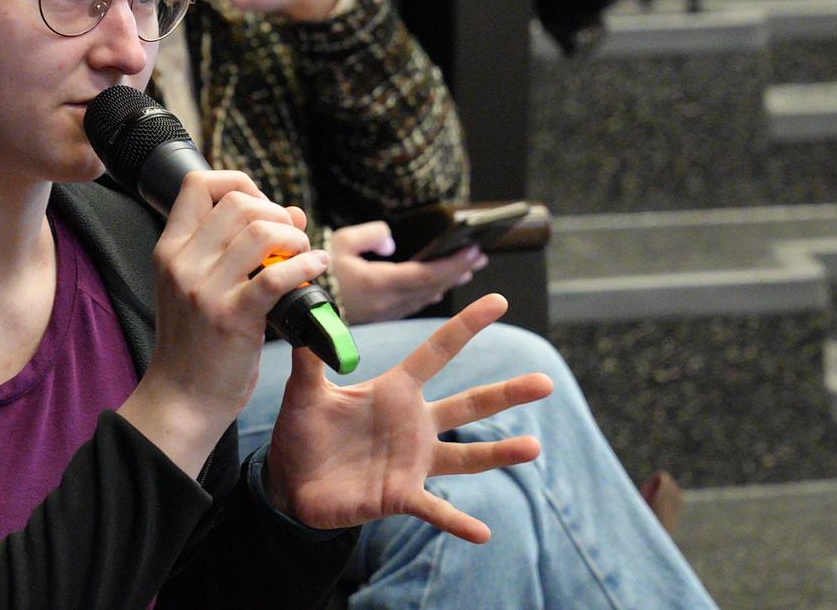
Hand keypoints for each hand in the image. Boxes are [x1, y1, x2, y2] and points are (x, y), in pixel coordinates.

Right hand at [120, 170, 327, 477]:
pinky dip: (305, 264)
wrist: (182, 397)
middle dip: (276, 212)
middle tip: (291, 238)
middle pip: (238, 202)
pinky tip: (316, 268)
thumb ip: (235, 247)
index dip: (239, 183)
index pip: (198, 183)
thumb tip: (292, 212)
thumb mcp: (199, 285)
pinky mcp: (231, 319)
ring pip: (260, 232)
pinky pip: (277, 275)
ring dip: (294, 237)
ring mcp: (203, 291)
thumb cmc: (197, 341)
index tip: (262, 207)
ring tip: (303, 254)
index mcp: (170, 249)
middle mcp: (182, 263)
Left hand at [263, 294, 552, 541]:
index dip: (466, 325)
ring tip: (534, 447)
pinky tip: (483, 533)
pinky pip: (435, 510)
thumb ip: (310, 357)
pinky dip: (458, 522)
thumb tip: (309, 313)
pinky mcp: (401, 496)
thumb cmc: (303, 433)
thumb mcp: (304, 391)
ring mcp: (413, 462)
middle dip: (508, 393)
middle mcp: (415, 424)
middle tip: (546, 381)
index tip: (498, 301)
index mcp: (396, 391)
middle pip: (470, 404)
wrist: (290, 482)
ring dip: (500, 453)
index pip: (438, 351)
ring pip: (466, 456)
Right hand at [331, 221, 487, 323]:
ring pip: (424, 297)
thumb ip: (371, 235)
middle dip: (457, 270)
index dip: (453, 263)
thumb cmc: (316, 270)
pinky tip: (437, 287)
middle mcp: (387, 302)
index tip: (475, 250)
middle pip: (431, 287)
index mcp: (380, 283)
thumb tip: (391, 242)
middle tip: (479, 255)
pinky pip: (412, 303)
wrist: (296, 305)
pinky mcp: (378, 316)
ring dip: (447, 282)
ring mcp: (383, 312)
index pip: (427, 274)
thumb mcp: (340, 242)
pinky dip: (430, 292)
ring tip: (467, 269)